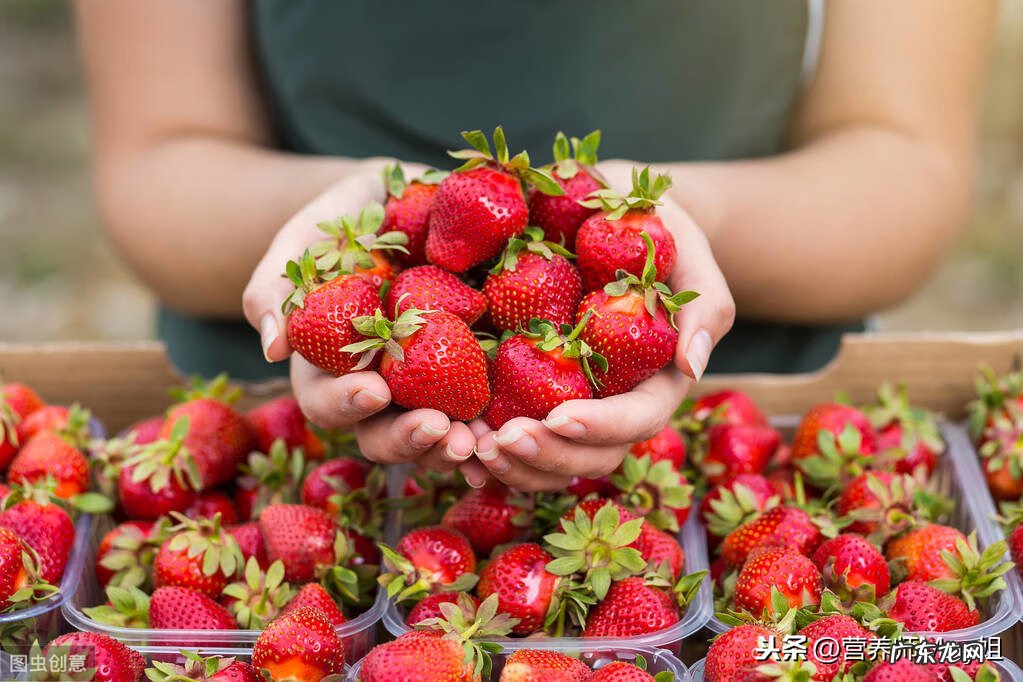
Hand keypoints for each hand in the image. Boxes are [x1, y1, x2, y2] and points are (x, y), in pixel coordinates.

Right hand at [242, 159, 475, 469]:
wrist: (411, 198)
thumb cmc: (346, 219)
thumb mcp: (306, 239)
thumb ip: (278, 287)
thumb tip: (273, 348)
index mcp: (330, 365)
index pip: (327, 400)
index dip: (346, 403)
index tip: (373, 389)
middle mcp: (380, 387)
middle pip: (382, 434)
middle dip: (407, 438)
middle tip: (437, 428)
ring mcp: (429, 384)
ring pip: (434, 436)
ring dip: (452, 448)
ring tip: (476, 443)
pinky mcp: (476, 371)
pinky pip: (484, 410)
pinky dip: (495, 428)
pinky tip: (511, 432)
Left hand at [460, 161, 734, 490]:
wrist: (598, 209)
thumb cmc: (650, 226)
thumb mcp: (685, 247)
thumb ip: (704, 304)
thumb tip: (693, 365)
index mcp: (654, 379)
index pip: (637, 419)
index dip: (602, 427)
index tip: (560, 417)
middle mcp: (610, 403)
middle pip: (589, 456)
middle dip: (547, 458)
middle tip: (500, 441)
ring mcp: (568, 403)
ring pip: (549, 462)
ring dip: (510, 467)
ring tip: (470, 447)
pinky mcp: (526, 392)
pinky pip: (509, 437)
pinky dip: (482, 450)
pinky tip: (451, 443)